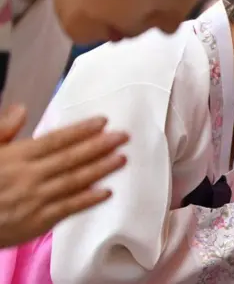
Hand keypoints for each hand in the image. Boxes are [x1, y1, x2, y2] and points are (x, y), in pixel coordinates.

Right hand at [0, 105, 128, 247]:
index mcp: (17, 156)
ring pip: (74, 181)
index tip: (104, 121)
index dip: (81, 130)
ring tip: (122, 158)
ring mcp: (36, 199)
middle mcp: (29, 176)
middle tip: (124, 136)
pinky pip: (68, 208)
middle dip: (100, 146)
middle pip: (71, 158)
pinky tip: (107, 191)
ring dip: (101, 169)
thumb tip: (22, 109)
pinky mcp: (38, 221)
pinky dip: (88, 200)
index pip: (56, 140)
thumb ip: (3, 129)